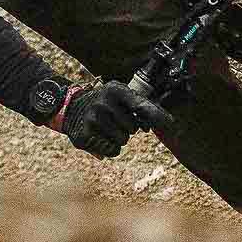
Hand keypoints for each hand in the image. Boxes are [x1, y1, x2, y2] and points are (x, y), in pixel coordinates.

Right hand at [56, 81, 170, 157]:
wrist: (70, 106)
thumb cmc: (104, 102)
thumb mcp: (120, 95)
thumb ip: (143, 106)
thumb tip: (171, 123)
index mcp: (115, 90)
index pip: (141, 105)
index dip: (157, 116)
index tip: (171, 124)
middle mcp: (103, 103)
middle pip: (133, 128)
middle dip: (128, 127)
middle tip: (115, 119)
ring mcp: (92, 119)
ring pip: (123, 141)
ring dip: (119, 137)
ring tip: (106, 127)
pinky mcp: (84, 136)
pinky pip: (111, 151)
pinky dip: (110, 147)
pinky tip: (100, 136)